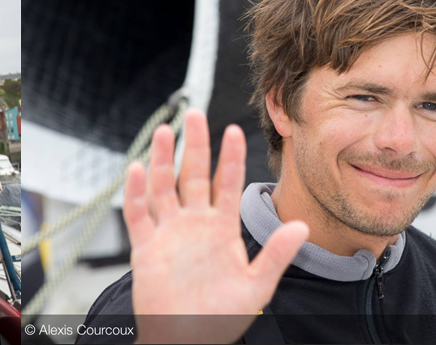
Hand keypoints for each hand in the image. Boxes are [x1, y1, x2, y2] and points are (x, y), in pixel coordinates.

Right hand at [126, 109, 307, 343]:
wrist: (187, 340)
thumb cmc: (220, 318)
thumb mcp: (257, 287)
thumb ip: (276, 255)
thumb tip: (301, 226)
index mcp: (221, 229)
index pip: (227, 184)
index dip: (230, 158)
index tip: (234, 130)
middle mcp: (194, 225)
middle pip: (192, 176)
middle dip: (194, 145)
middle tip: (194, 114)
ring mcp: (169, 234)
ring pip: (163, 188)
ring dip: (162, 160)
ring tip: (164, 132)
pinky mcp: (146, 249)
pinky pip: (138, 216)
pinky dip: (135, 193)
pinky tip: (136, 169)